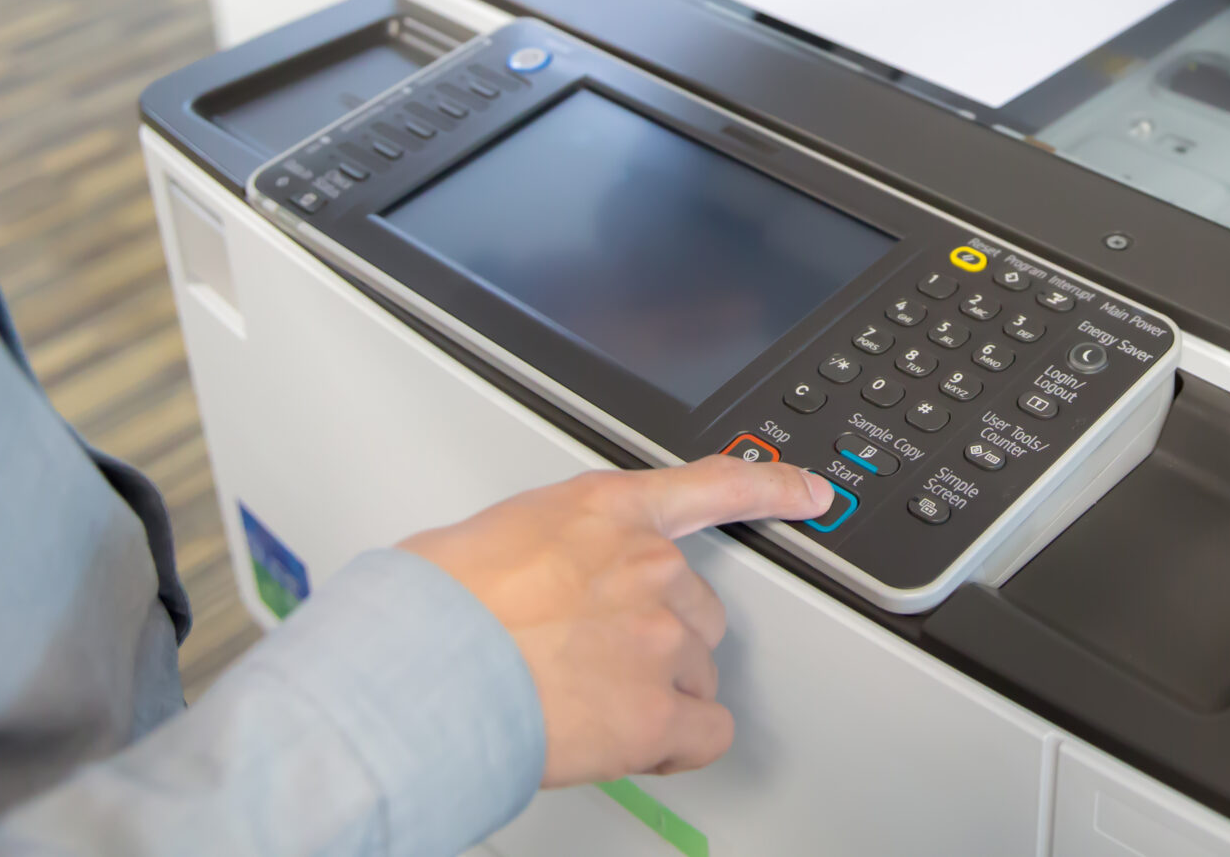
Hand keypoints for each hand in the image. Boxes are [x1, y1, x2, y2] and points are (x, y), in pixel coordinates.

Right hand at [402, 455, 831, 784]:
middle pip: (698, 609)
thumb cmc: (428, 612)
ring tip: (586, 702)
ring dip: (659, 692)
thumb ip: (549, 545)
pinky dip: (676, 744)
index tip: (813, 493)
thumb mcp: (492, 537)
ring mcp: (659, 637)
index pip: (713, 485)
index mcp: (605, 509)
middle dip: (661, 639)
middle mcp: (646, 564)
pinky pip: (705, 732)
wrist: (416, 676)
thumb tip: (541, 575)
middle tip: (592, 663)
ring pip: (697, 673)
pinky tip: (632, 743)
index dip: (774, 488)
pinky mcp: (657, 709)